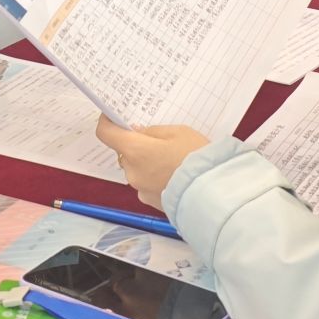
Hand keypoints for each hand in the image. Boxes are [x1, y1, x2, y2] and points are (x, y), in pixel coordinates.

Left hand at [96, 117, 210, 207]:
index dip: (107, 122)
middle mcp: (132, 172)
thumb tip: (136, 132)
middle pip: (125, 153)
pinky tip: (174, 175)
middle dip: (136, 145)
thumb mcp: (177, 132)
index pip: (106, 134)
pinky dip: (155, 178)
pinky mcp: (151, 202)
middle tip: (158, 139)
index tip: (114, 117)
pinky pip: (147, 184)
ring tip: (172, 159)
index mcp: (135, 150)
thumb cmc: (196, 157)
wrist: (213, 192)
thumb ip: (152, 131)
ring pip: (136, 169)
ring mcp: (140, 189)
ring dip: (147, 162)